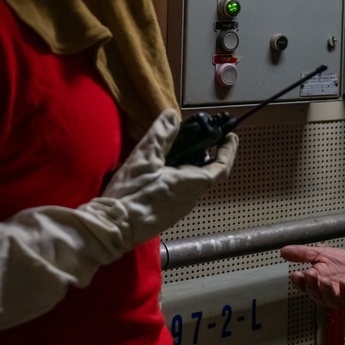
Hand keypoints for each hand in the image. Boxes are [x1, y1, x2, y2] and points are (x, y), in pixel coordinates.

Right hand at [97, 109, 237, 245]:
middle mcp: (192, 198)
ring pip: (194, 182)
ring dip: (192, 165)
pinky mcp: (167, 215)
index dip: (228, 149)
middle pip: (207, 173)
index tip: (230, 135)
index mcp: (193, 184)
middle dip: (207, 153)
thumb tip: (173, 115)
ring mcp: (180, 209)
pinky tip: (165, 169)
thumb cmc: (133, 193)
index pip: (221, 166)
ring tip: (181, 148)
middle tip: (200, 136)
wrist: (114, 228)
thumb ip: (161, 134)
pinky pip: (182, 191)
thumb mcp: (145, 157)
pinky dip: (181, 175)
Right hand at [280, 244, 344, 309]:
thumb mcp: (321, 254)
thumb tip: (283, 251)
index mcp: (315, 285)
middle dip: (312, 285)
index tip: (296, 274)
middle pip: (315, 293)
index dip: (299, 282)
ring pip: (329, 299)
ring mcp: (340, 300)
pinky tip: (343, 284)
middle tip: (310, 273)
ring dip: (326, 290)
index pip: (303, 286)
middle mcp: (325, 295)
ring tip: (324, 279)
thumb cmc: (342, 263)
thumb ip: (303, 254)